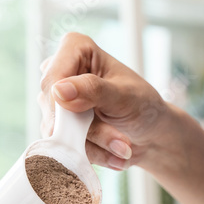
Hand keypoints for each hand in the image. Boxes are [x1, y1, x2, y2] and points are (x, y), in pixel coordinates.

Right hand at [39, 33, 175, 170]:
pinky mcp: (58, 125)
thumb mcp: (124, 96)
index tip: (85, 126)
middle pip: (53, 108)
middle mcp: (59, 71)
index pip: (53, 79)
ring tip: (124, 149)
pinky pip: (65, 146)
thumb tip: (58, 91)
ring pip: (59, 132)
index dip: (62, 107)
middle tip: (122, 145)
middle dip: (88, 132)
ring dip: (94, 147)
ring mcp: (55, 100)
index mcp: (75, 48)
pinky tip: (115, 155)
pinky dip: (92, 154)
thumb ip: (93, 90)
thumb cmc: (143, 105)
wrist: (150, 133)